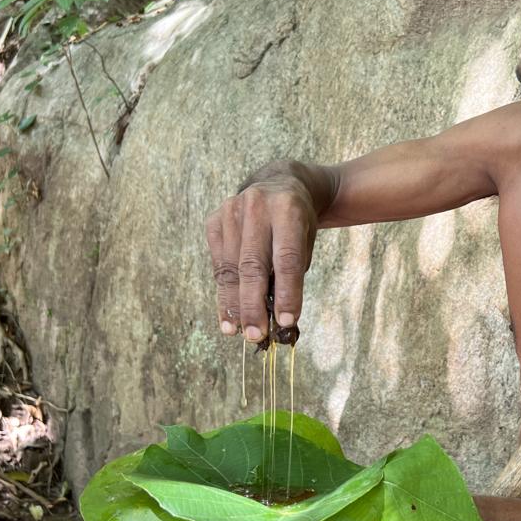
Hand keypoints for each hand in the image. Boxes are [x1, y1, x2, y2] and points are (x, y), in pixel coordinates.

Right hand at [205, 161, 318, 341]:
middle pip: (253, 265)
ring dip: (233, 304)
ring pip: (230, 268)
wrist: (279, 184)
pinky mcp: (214, 220)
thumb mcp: (306, 240)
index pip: (287, 259)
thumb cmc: (297, 223)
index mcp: (288, 210)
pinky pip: (218, 263)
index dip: (287, 293)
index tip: (286, 322)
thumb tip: (277, 318)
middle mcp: (256, 207)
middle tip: (255, 335)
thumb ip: (292, 272)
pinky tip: (227, 315)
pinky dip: (223, 292)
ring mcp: (231, 211)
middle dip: (253, 304)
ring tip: (237, 332)